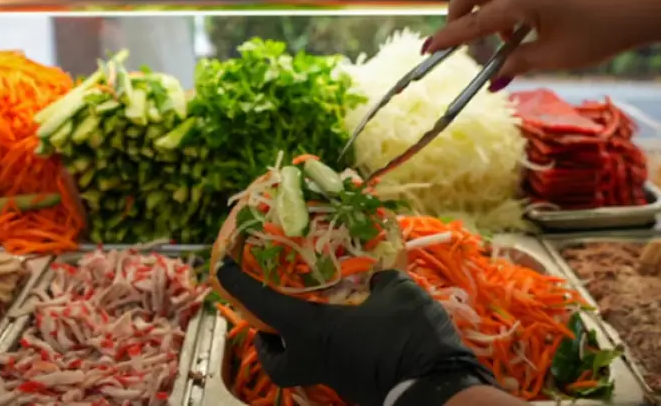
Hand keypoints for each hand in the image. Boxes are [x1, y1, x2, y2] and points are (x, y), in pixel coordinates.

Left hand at [216, 258, 495, 405]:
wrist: (438, 390)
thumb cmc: (409, 337)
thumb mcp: (398, 294)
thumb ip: (381, 282)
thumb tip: (376, 280)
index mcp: (313, 332)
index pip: (264, 306)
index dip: (239, 286)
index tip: (222, 269)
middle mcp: (315, 361)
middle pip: (274, 361)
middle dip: (268, 341)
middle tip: (275, 319)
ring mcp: (335, 379)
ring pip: (304, 365)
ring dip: (304, 344)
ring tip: (320, 318)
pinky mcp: (355, 387)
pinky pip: (333, 366)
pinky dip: (334, 349)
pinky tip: (356, 331)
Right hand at [427, 0, 660, 81]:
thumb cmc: (606, 29)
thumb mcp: (558, 55)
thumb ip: (518, 64)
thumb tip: (493, 81)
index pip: (472, 22)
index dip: (446, 39)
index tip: (426, 49)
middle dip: (458, 15)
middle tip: (460, 37)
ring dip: (483, 4)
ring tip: (506, 35)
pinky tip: (525, 16)